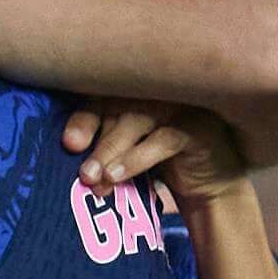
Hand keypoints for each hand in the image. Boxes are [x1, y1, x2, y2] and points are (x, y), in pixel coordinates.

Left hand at [69, 105, 256, 194]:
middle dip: (97, 141)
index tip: (69, 144)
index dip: (85, 117)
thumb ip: (105, 142)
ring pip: (137, 120)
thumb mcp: (128, 151)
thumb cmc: (162, 165)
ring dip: (111, 151)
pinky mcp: (199, 126)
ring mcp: (182, 103)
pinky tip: (117, 175)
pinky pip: (162, 139)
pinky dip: (136, 158)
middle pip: (118, 106)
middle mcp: (160, 88)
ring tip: (95, 180)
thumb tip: (69, 149)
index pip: (106, 94)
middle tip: (83, 174)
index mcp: (140, 88)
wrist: (208, 190)